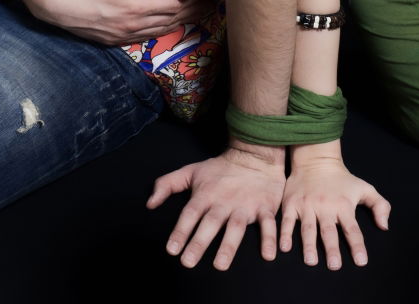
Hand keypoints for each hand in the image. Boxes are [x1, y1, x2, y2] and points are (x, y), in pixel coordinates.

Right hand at [24, 0, 212, 44]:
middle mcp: (133, 25)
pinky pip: (144, 38)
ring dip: (179, 24)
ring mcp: (123, 35)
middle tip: (208, 7)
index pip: (172, 6)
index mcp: (136, 7)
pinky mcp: (114, 41)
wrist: (55, 3)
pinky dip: (160, 31)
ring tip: (194, 17)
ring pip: (159, 32)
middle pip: (170, 21)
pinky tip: (166, 27)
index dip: (191, 1)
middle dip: (191, 13)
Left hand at [147, 146, 285, 269]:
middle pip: (210, 223)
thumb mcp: (191, 171)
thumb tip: (149, 204)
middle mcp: (224, 201)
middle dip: (199, 242)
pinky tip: (268, 255)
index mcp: (206, 194)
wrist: (254, 154)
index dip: (180, 231)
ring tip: (220, 265)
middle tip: (188, 261)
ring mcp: (245, 205)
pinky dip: (270, 238)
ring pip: (236, 227)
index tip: (172, 250)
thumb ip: (167, 184)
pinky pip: (268, 224)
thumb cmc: (219, 168)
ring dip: (229, 246)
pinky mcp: (264, 207)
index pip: (190, 214)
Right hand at [280, 154, 390, 268]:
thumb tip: (384, 227)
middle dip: (332, 249)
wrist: (315, 158)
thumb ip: (380, 206)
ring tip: (311, 261)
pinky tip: (284, 247)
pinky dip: (285, 234)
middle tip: (334, 266)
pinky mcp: (292, 203)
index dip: (357, 245)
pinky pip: (287, 221)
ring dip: (309, 245)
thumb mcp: (365, 188)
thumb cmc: (342, 179)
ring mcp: (307, 205)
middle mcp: (325, 206)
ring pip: (308, 228)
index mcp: (343, 205)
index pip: (352, 229)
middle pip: (329, 231)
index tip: (361, 262)